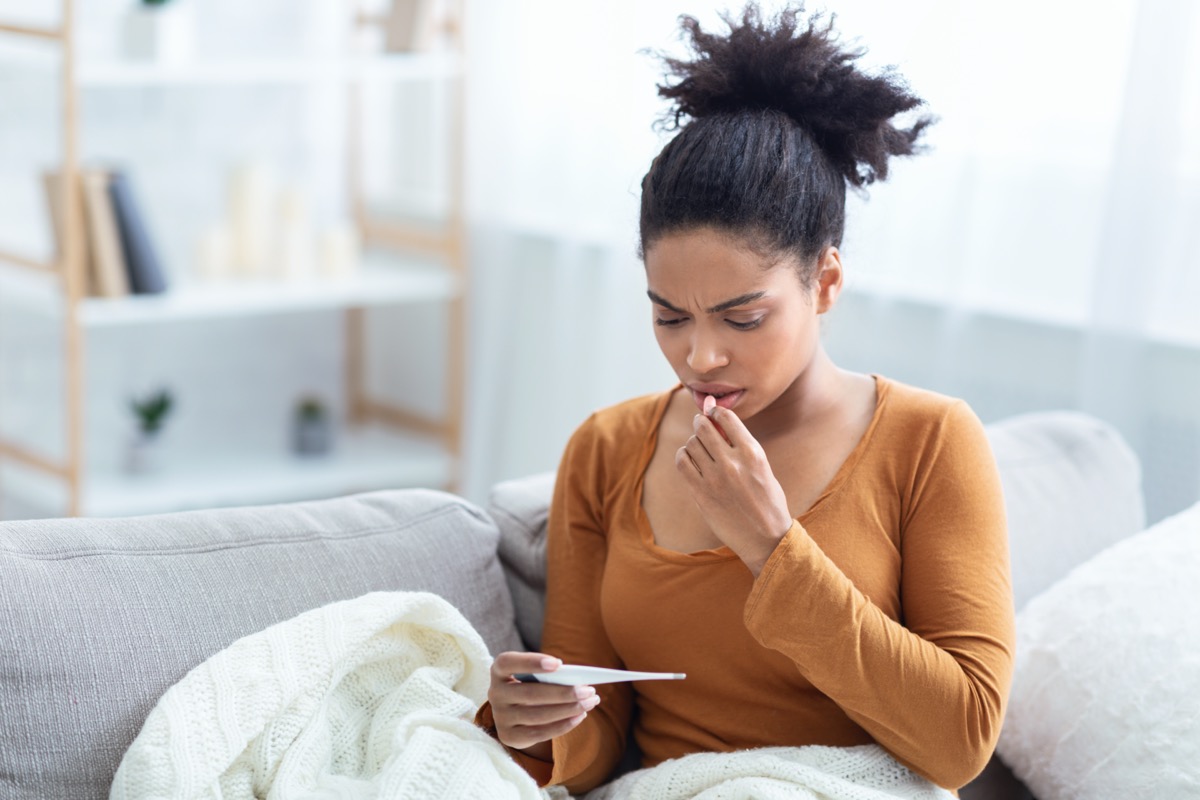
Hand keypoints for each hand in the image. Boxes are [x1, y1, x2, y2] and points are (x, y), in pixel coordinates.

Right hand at [487, 651, 600, 756]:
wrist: (515, 711)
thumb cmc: (532, 683)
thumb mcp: (534, 674)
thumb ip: (549, 675)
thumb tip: (577, 683)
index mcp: (499, 670)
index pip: (508, 662)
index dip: (532, 662)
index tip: (559, 664)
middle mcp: (495, 693)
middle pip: (530, 694)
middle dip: (563, 693)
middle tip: (589, 690)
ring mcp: (500, 717)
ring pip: (537, 715)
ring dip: (568, 709)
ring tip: (590, 702)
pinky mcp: (509, 736)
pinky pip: (539, 733)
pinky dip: (563, 724)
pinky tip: (580, 716)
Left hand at [675, 407, 792, 574]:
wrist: (766, 537)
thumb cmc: (767, 501)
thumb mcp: (761, 468)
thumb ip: (741, 446)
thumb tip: (717, 422)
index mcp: (753, 453)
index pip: (726, 418)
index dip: (716, 412)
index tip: (713, 413)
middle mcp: (732, 462)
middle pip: (704, 427)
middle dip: (701, 422)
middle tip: (701, 424)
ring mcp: (714, 478)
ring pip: (692, 444)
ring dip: (693, 442)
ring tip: (699, 448)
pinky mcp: (701, 493)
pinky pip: (682, 463)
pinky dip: (683, 456)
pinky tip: (689, 460)